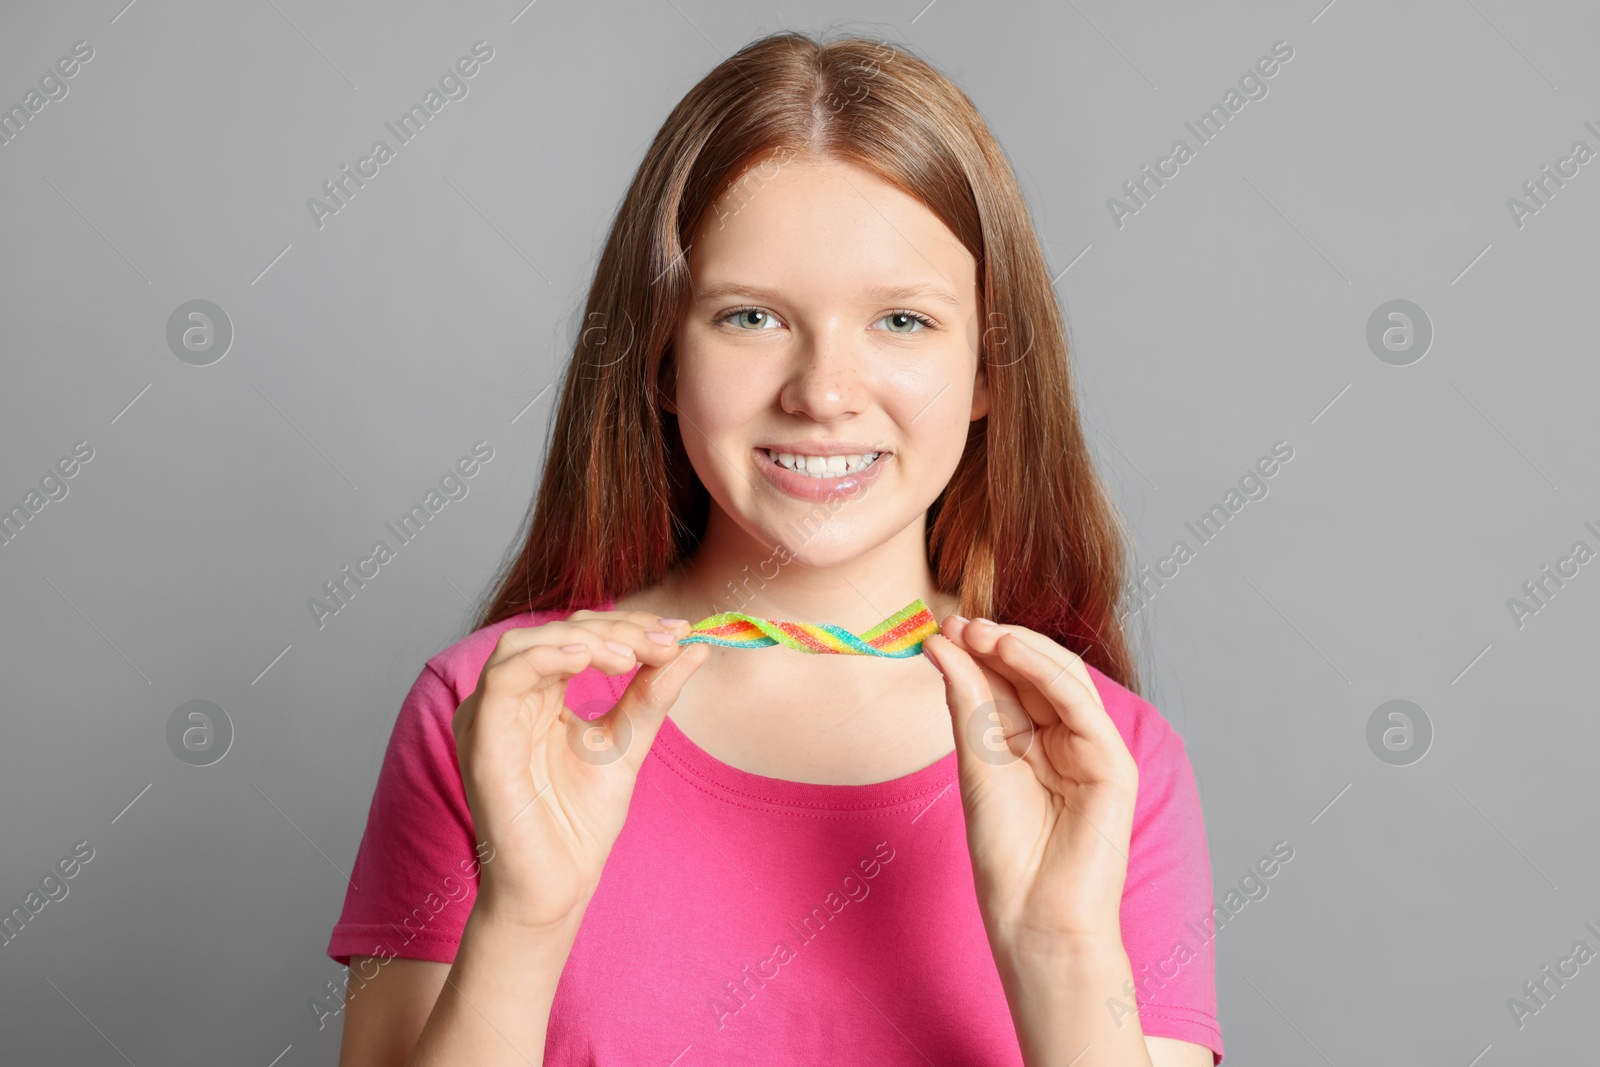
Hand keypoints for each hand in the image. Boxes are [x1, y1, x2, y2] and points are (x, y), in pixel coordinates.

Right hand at [451, 609, 711, 932]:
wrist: (558, 888)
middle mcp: (507, 700)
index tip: (680, 632)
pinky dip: (545, 658)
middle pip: (555, 633)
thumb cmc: (579, 822)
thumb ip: (652, 695)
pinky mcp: (482, 742)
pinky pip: (503, 680)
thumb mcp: (627, 744)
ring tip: (631, 655)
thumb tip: (694, 649)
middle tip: (666, 642)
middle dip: (616, 629)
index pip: (578, 636)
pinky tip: (588, 660)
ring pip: (523, 645)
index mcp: (536, 696)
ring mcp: (488, 719)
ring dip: (584, 640)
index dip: (629, 626)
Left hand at [922, 617, 1138, 951]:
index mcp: (1032, 742)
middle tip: (956, 621)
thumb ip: (965, 700)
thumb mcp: (974, 761)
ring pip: (1062, 678)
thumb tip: (938, 640)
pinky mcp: (1112, 765)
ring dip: (1021, 647)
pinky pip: (1081, 705)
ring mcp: (1092, 750)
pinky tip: (1010, 651)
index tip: (939, 628)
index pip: (1010, 680)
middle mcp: (1064, 740)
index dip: (977, 650)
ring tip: (978, 630)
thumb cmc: (1005, 854)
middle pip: (1036, 673)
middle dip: (996, 642)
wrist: (1033, 917)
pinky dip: (1046, 671)